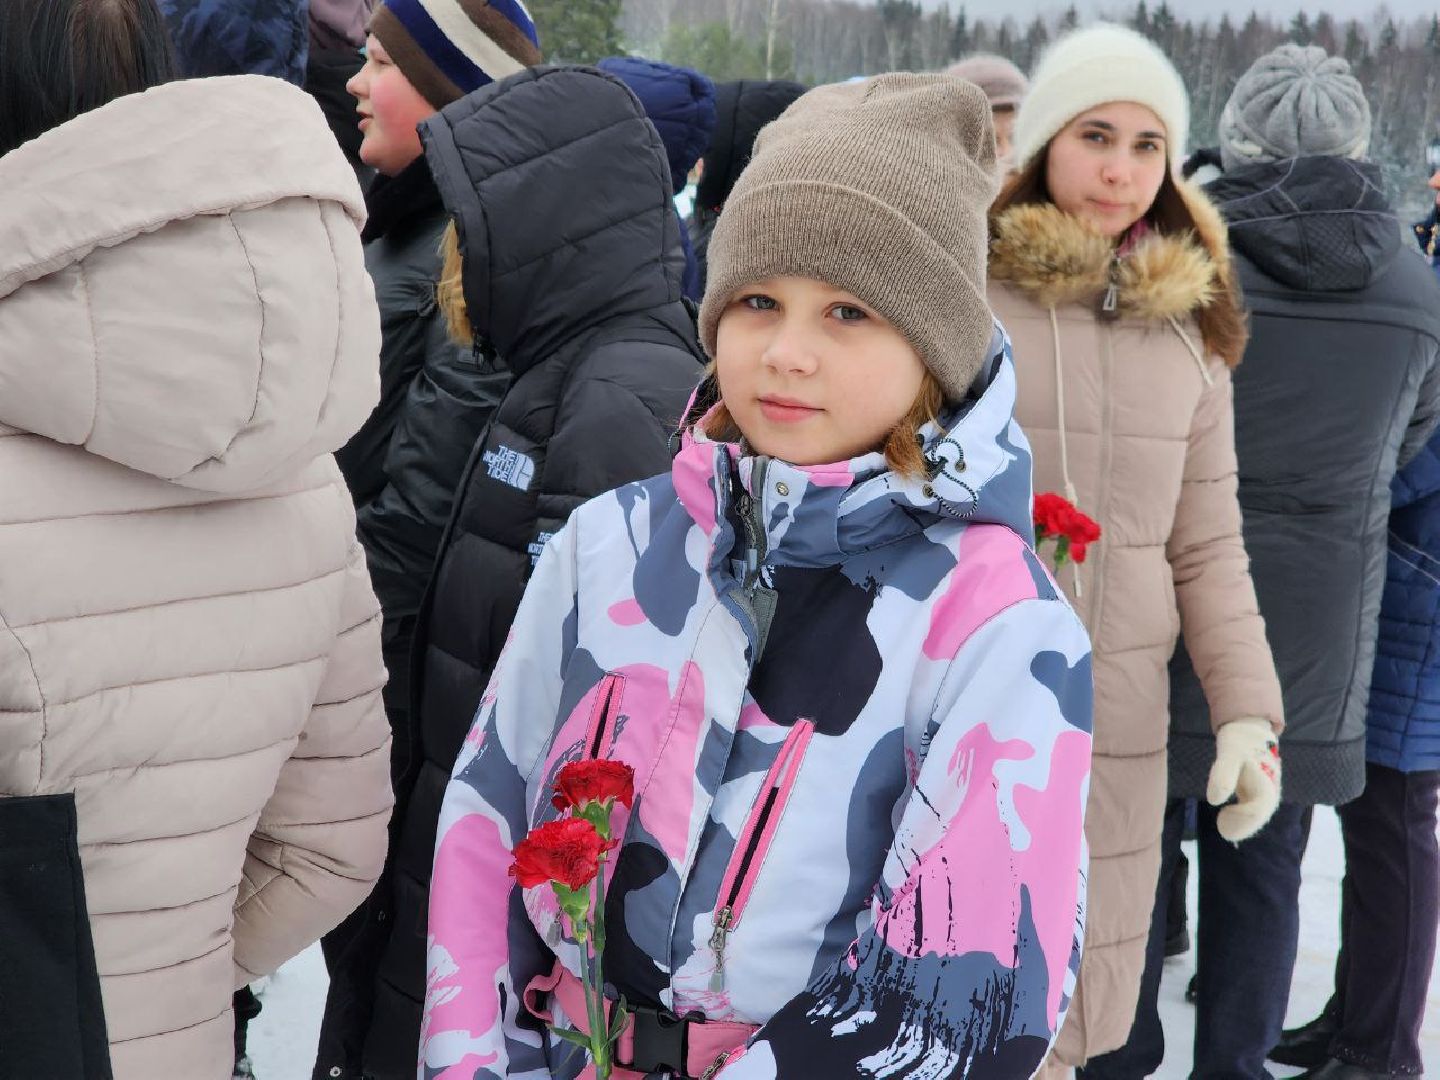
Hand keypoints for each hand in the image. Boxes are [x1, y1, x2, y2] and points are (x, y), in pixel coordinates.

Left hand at [1205, 716, 1280, 841]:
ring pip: (1258, 813)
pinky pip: (1254, 808)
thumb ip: (1223, 775)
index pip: (1257, 811)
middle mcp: (1270, 789)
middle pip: (1260, 815)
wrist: (1249, 730)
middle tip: (1223, 829)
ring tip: (1225, 826)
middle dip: (1242, 825)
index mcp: (1266, 782)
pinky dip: (1243, 816)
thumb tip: (1215, 800)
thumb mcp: (1229, 754)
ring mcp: (1266, 790)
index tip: (1222, 816)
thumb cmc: (1239, 742)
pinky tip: (1228, 815)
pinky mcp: (1260, 790)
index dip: (1241, 820)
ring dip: (1243, 823)